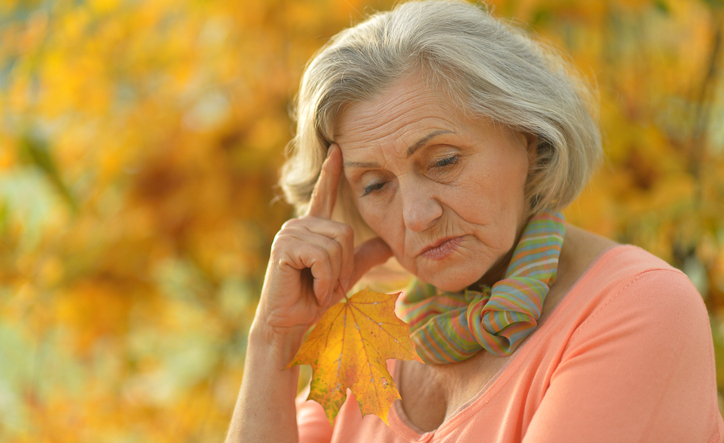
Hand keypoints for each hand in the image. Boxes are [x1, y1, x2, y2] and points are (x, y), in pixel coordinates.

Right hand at [253, 145, 392, 355]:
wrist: (290, 324)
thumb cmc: (313, 299)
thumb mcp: (345, 275)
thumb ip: (364, 256)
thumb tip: (389, 243)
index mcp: (312, 228)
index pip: (324, 194)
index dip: (331, 172)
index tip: (337, 147)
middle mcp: (299, 225)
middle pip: (345, 232)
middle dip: (344, 266)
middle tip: (328, 285)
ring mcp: (290, 233)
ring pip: (337, 244)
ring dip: (334, 276)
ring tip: (318, 287)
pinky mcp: (285, 247)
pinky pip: (323, 257)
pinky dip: (325, 280)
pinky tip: (311, 289)